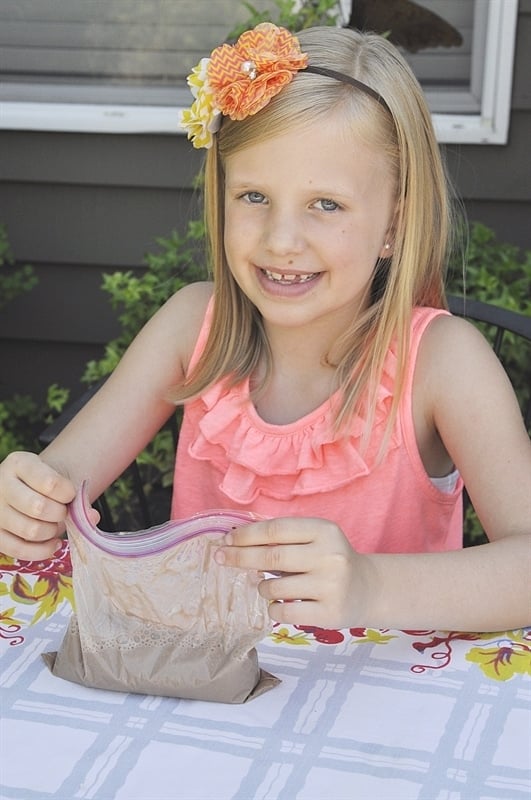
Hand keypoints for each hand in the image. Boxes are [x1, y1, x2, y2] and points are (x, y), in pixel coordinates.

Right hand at [0, 451, 75, 559]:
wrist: (27, 488)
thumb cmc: (47, 483)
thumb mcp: (61, 478)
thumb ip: (79, 496)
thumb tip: (92, 517)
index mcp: (18, 463)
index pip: (50, 483)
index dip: (67, 493)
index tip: (70, 494)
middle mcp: (0, 484)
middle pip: (39, 508)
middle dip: (60, 514)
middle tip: (62, 511)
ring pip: (30, 530)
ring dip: (52, 532)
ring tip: (55, 524)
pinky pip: (20, 550)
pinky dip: (43, 550)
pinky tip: (53, 543)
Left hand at [214, 517, 373, 628]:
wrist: (367, 589)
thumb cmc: (329, 559)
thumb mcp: (314, 538)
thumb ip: (283, 537)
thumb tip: (235, 539)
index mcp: (324, 531)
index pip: (276, 530)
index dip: (246, 535)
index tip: (225, 540)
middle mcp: (330, 556)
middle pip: (271, 557)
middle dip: (240, 557)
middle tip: (220, 558)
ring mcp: (331, 586)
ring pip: (274, 588)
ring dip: (261, 587)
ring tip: (267, 586)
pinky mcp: (329, 614)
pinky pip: (283, 613)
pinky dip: (272, 609)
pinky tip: (279, 603)